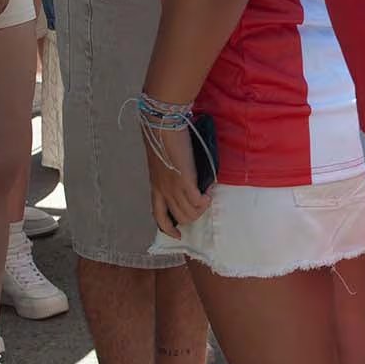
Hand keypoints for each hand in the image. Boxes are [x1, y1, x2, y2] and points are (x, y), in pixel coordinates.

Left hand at [144, 122, 208, 236]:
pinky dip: (205, 201)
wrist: (162, 128)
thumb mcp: (162, 163)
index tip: (176, 234)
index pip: (159, 217)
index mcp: (155, 188)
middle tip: (202, 205)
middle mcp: (163, 192)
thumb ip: (171, 175)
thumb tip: (186, 180)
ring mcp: (173, 188)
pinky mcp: (184, 182)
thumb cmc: (162, 139)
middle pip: (180, 218)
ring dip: (201, 209)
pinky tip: (209, 192)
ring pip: (190, 213)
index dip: (168, 229)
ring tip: (207, 197)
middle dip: (193, 216)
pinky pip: (197, 202)